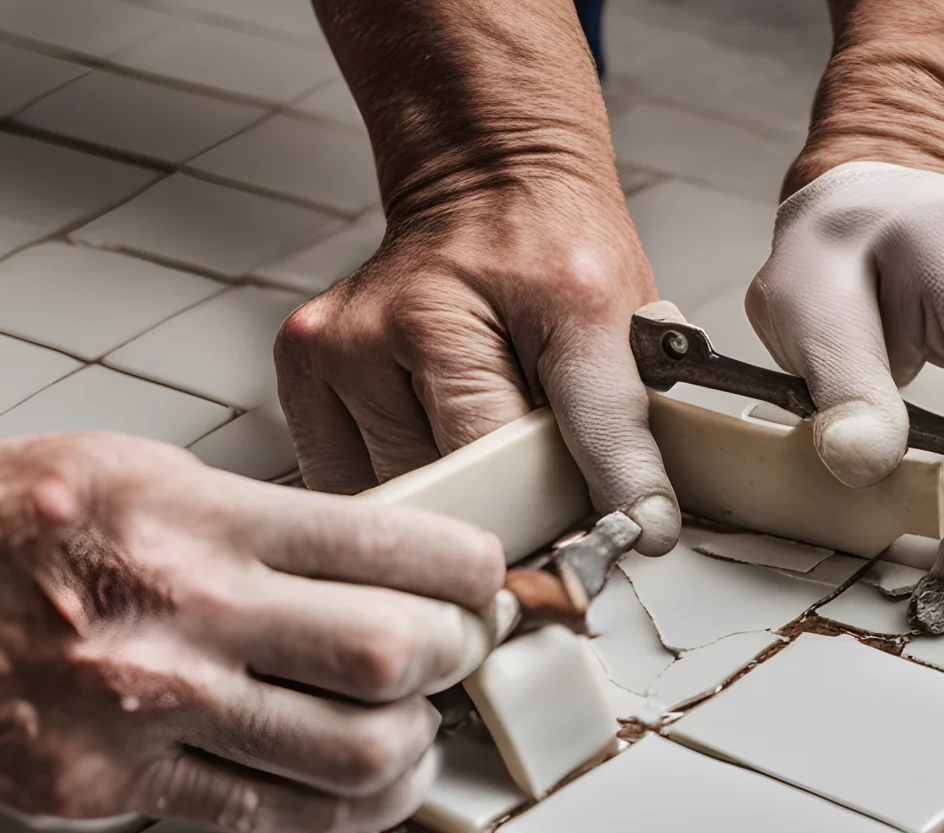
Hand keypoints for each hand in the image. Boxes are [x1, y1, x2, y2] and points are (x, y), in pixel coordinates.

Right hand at [0, 433, 503, 832]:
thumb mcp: (115, 462)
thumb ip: (238, 516)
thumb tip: (352, 557)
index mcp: (184, 509)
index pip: (388, 545)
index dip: (470, 574)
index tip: (484, 581)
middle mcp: (175, 608)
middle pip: (394, 654)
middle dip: (459, 660)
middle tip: (462, 655)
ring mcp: (139, 706)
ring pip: (349, 752)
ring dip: (412, 749)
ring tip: (414, 731)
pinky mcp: (99, 783)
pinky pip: (260, 814)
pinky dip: (335, 812)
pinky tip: (352, 791)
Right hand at [272, 177, 681, 553]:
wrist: (488, 182)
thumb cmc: (553, 253)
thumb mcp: (623, 326)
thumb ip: (625, 428)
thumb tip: (640, 527)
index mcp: (507, 297)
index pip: (547, 442)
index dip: (584, 501)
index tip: (621, 538)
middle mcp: (410, 317)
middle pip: (467, 483)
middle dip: (511, 498)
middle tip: (538, 473)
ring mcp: (343, 345)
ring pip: (408, 491)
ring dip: (450, 489)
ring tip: (476, 433)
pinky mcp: (303, 368)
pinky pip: (351, 480)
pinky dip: (396, 478)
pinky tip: (424, 432)